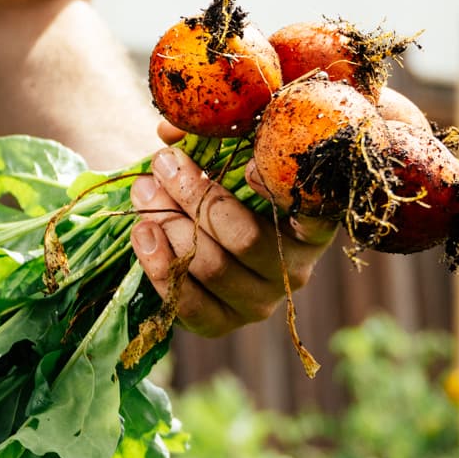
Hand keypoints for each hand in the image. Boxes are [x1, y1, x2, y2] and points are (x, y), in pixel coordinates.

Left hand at [130, 91, 433, 336]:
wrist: (199, 229)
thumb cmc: (227, 182)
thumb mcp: (231, 154)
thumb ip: (210, 136)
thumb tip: (170, 134)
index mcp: (311, 227)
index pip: (316, 214)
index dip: (282, 193)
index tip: (249, 165)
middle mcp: (294, 270)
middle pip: (243, 238)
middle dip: (195, 196)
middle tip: (163, 164)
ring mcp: (258, 302)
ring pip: (212, 267)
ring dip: (169, 224)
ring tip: (144, 191)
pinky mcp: (221, 323)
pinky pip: (189, 304)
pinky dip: (160, 266)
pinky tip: (142, 233)